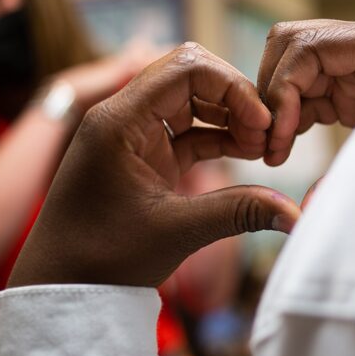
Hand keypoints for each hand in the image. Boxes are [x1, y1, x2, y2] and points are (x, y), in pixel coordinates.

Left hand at [8, 43, 300, 287]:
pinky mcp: (142, 154)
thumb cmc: (101, 258)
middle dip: (234, 100)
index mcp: (119, 120)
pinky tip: (244, 155)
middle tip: (265, 137)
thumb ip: (237, 211)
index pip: (185, 68)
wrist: (60, 287)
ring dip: (229, 119)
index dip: (232, 87)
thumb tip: (294, 212)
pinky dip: (216, 138)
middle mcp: (123, 116)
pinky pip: (186, 131)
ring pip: (191, 103)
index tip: (261, 124)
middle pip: (190, 77)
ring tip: (260, 151)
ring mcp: (132, 134)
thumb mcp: (175, 230)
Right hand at [258, 19, 354, 164]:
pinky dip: (288, 115)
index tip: (277, 137)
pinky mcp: (353, 85)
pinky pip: (306, 88)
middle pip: (291, 44)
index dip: (281, 89)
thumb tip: (309, 208)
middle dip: (270, 92)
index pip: (309, 46)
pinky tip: (286, 147)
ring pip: (291, 63)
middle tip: (266, 143)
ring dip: (275, 104)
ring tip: (274, 150)